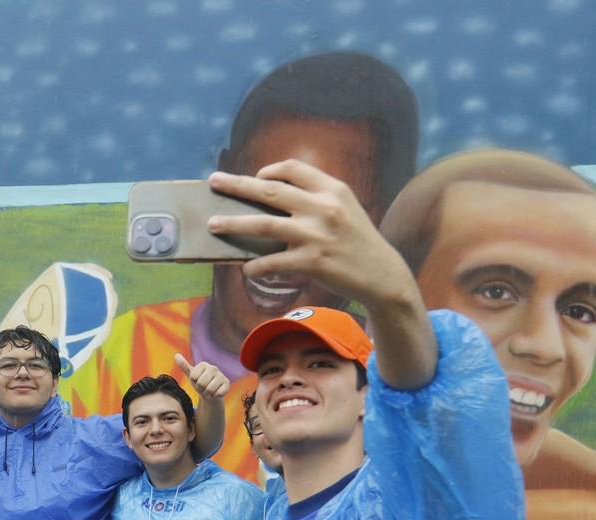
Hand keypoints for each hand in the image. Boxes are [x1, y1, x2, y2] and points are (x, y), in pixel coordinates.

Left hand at [175, 353, 228, 398]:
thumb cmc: (199, 382)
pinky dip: (215, 396)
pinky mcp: (227, 383)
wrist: (210, 393)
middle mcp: (214, 368)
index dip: (194, 382)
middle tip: (203, 387)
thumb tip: (176, 355)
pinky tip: (216, 392)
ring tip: (208, 390)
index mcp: (203, 364)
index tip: (197, 381)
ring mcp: (221, 375)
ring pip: (210, 389)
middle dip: (200, 388)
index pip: (193, 376)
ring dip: (207, 393)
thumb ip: (184, 366)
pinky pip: (218, 393)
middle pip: (201, 383)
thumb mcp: (191, 375)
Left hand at [207, 160, 417, 313]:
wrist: (382, 275)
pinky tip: (246, 269)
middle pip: (269, 190)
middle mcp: (323, 207)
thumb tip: (273, 196)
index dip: (269, 169)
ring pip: (263, 224)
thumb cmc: (358, 241)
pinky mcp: (311, 261)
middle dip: (237, 185)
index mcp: (332, 189)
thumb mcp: (346, 208)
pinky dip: (254, 266)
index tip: (255, 175)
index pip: (293, 168)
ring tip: (213, 224)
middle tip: (214, 182)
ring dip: (233, 223)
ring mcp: (316, 234)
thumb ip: (316, 198)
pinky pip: (271, 262)